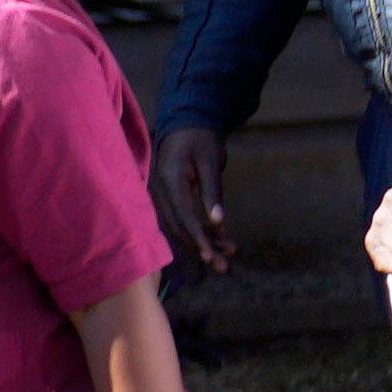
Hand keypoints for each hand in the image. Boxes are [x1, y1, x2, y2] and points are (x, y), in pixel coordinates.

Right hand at [147, 115, 238, 274]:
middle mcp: (164, 192)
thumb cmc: (200, 139)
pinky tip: (220, 237)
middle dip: (202, 249)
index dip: (198, 240)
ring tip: (228, 254)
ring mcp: (165, 196)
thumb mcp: (211, 162)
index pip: (184, 218)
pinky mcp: (172, 198)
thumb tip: (218, 223)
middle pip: (181, 229)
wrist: (186, 124)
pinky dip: (202, 230)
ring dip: (204, 242)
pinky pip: (184, 219)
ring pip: (183, 227)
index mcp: (171, 182)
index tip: (211, 257)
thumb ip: (212, 192)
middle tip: (224, 267)